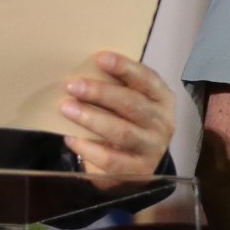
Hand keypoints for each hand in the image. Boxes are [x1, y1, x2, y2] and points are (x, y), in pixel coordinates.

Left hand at [61, 51, 172, 175]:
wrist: (141, 166)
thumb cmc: (132, 122)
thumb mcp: (135, 102)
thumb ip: (119, 87)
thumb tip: (84, 70)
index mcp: (163, 99)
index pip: (147, 79)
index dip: (125, 68)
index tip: (100, 58)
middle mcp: (162, 123)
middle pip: (132, 104)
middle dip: (101, 93)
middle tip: (73, 85)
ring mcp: (151, 148)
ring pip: (122, 132)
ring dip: (92, 118)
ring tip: (67, 108)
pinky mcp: (137, 171)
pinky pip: (111, 159)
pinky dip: (89, 148)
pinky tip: (71, 138)